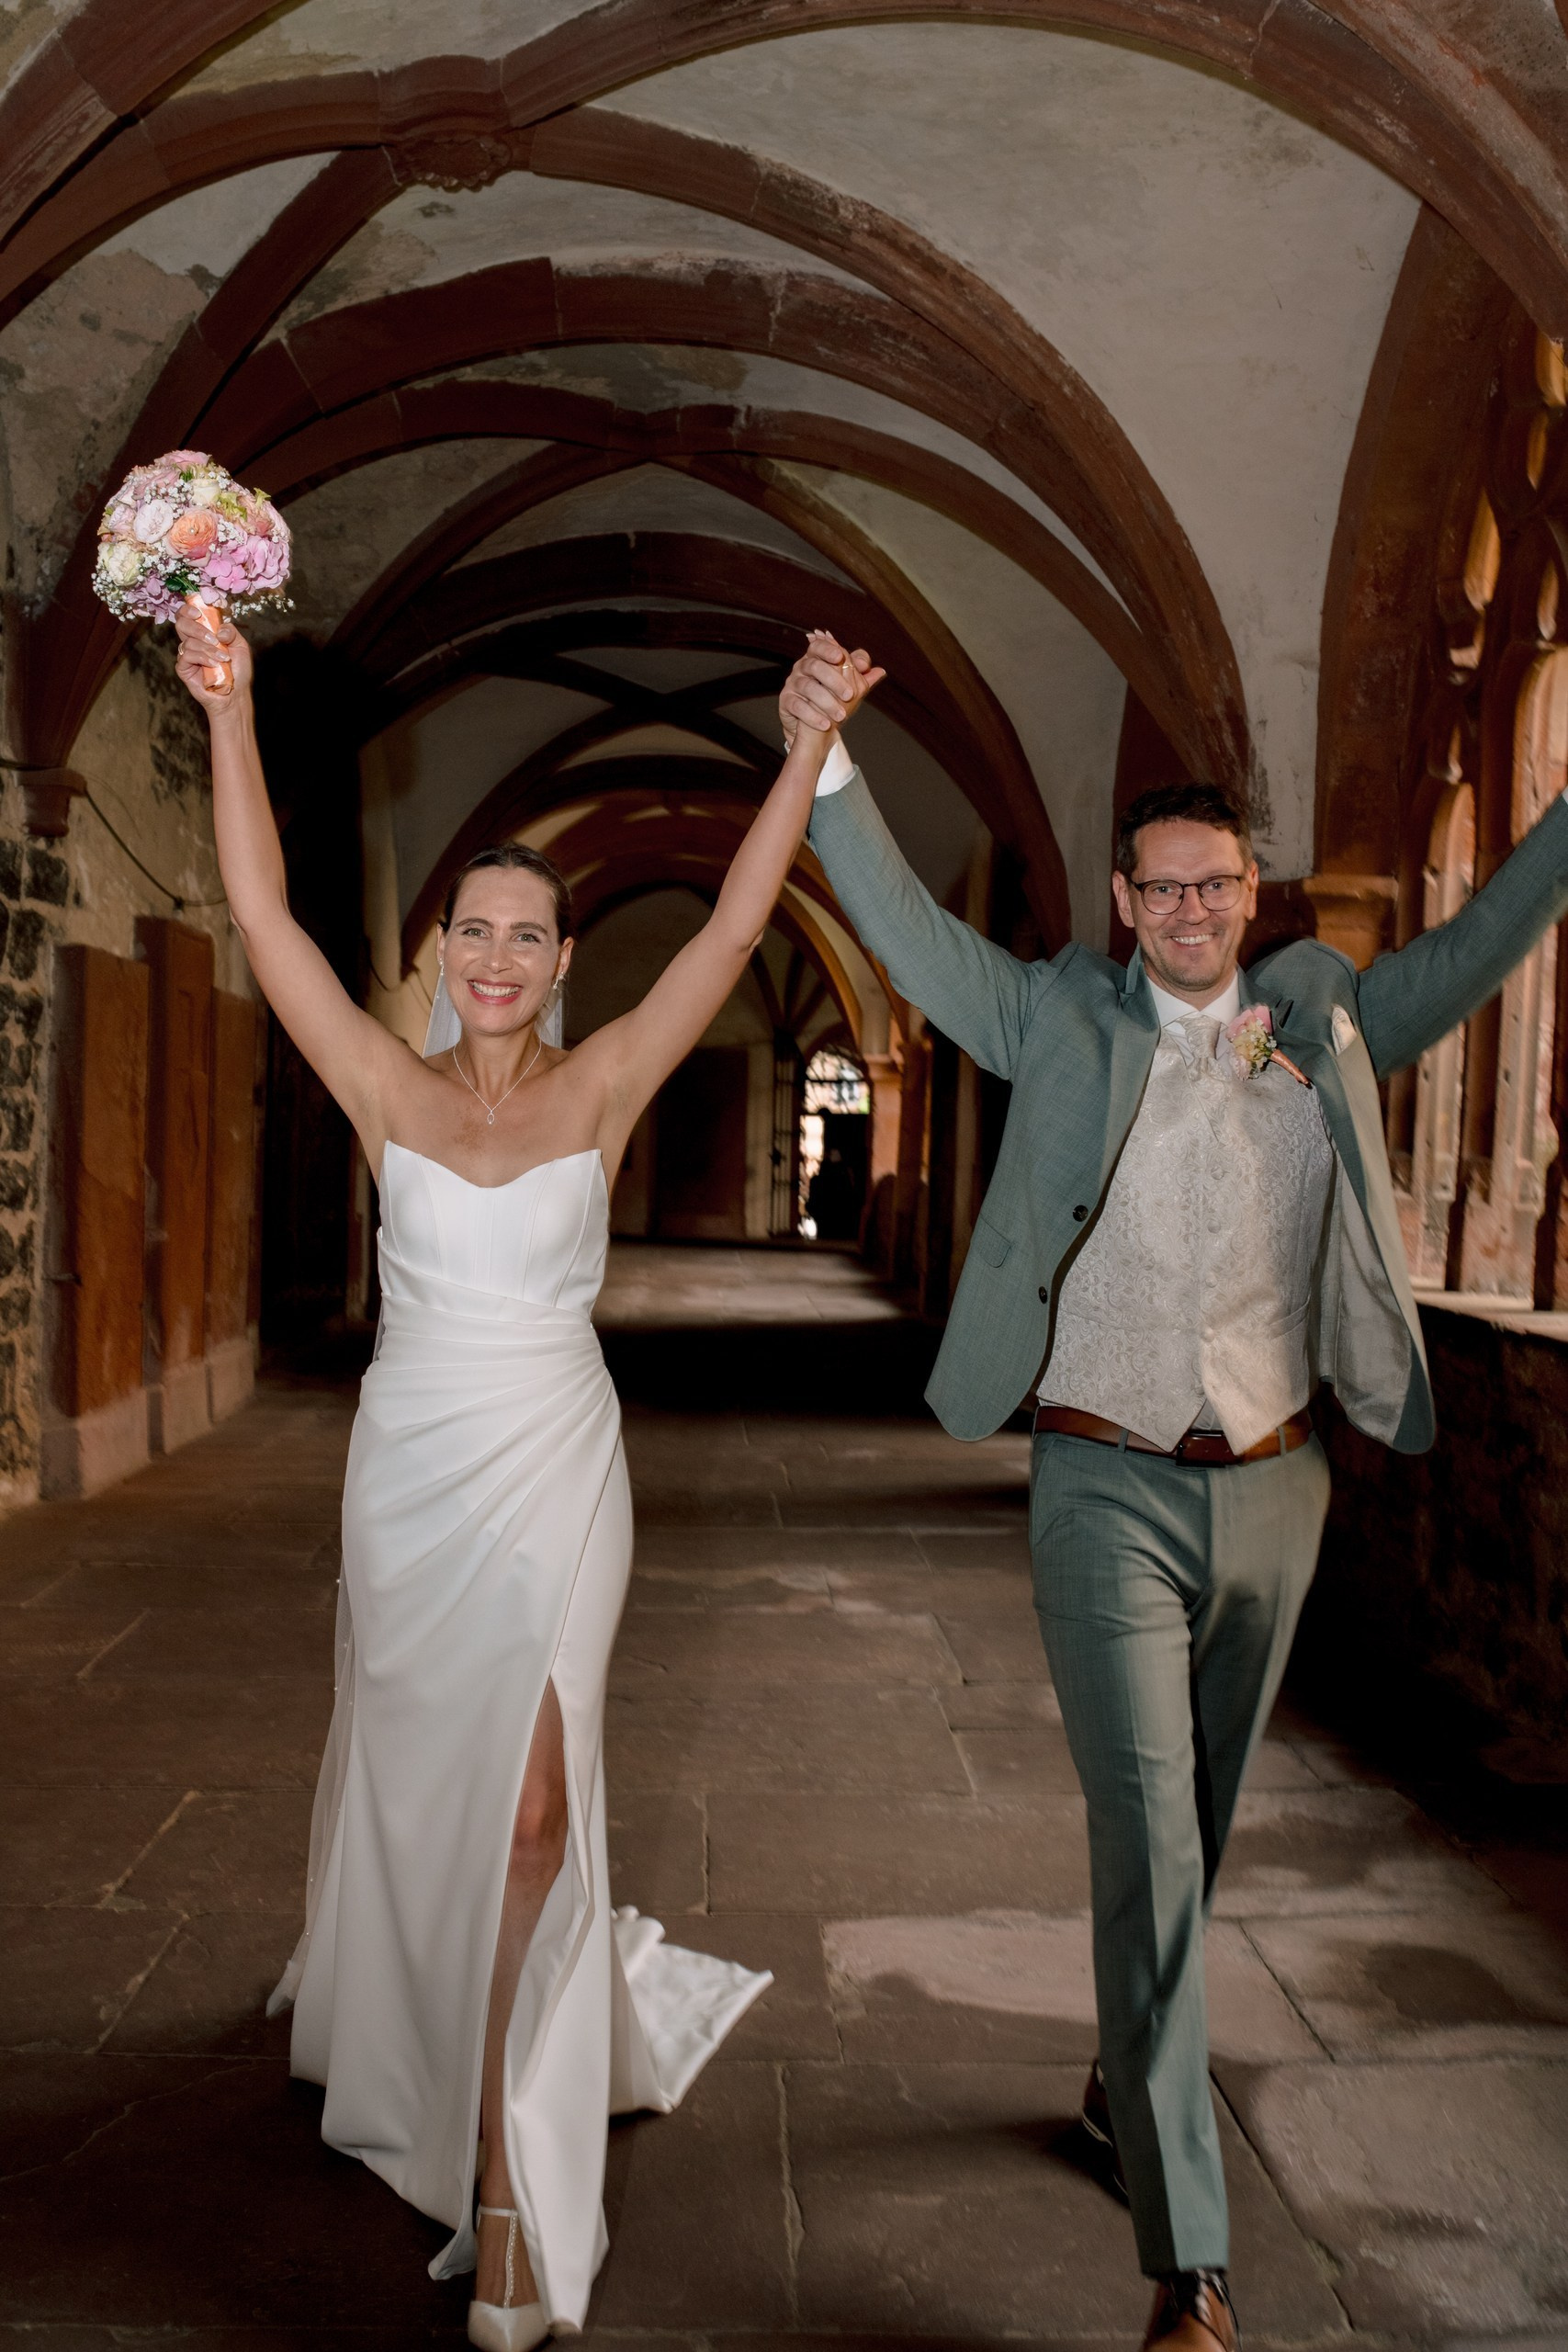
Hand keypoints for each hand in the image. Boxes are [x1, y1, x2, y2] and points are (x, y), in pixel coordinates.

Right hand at [174, 601, 251, 713]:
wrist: (235, 694)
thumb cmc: (238, 671)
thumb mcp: (241, 647)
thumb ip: (231, 632)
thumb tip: (218, 630)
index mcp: (204, 632)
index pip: (187, 614)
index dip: (188, 609)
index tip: (198, 612)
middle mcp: (193, 641)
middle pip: (181, 623)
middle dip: (197, 628)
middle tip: (213, 638)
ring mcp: (187, 655)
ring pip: (187, 641)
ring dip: (208, 648)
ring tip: (223, 659)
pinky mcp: (183, 668)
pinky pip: (187, 656)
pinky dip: (202, 658)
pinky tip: (214, 665)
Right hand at [780, 631, 884, 747]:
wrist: (811, 723)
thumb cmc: (830, 698)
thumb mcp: (848, 686)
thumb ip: (862, 677)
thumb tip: (879, 670)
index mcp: (816, 658)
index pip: (820, 647)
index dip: (829, 649)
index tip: (841, 657)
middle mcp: (801, 667)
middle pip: (815, 666)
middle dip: (833, 680)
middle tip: (850, 695)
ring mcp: (792, 684)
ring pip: (807, 687)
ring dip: (826, 702)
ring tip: (841, 716)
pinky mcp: (786, 701)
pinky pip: (798, 706)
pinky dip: (812, 716)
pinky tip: (826, 725)